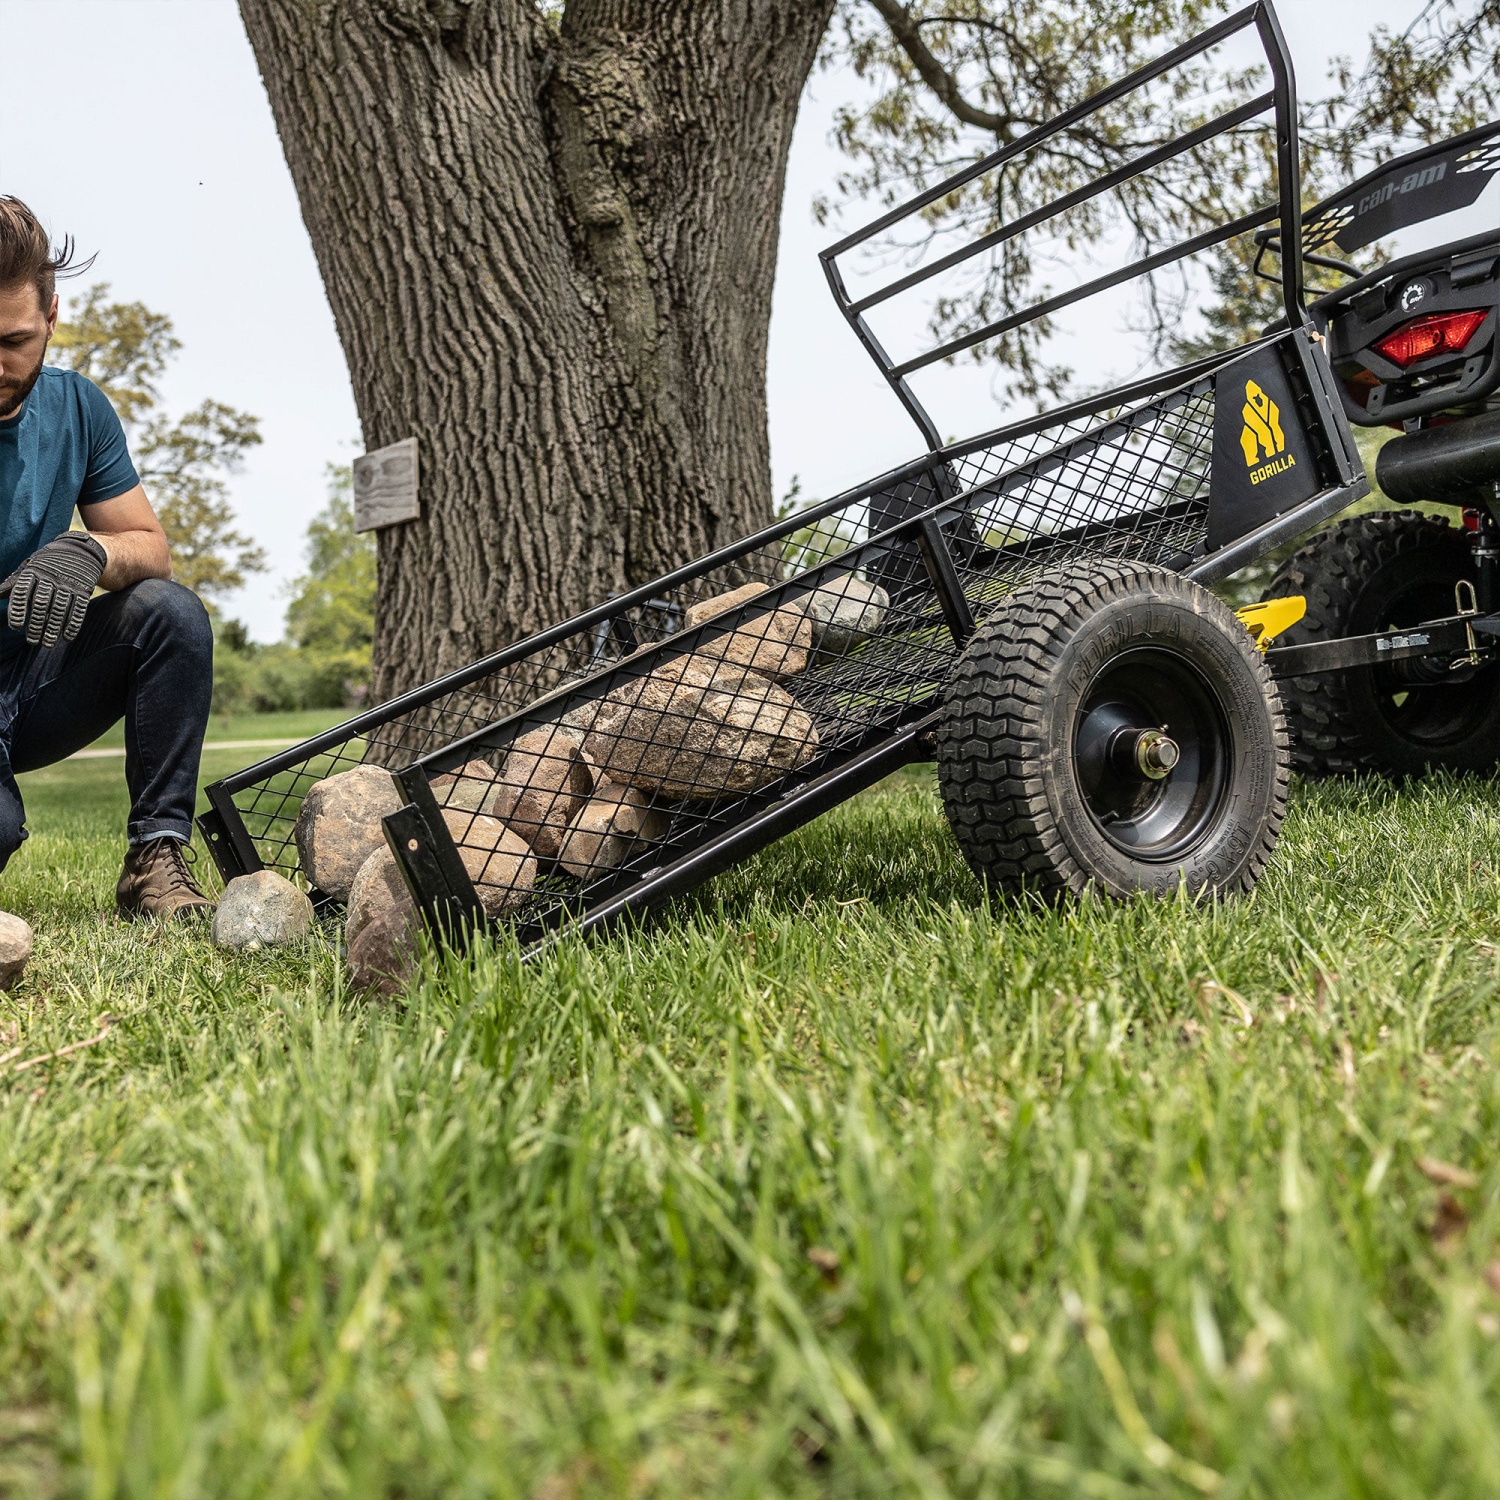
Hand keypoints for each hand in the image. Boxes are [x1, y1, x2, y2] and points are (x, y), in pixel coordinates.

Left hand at [0, 532, 108, 646]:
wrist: (80, 550)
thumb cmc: (48, 563)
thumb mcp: (29, 567)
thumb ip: (15, 582)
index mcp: (33, 572)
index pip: (21, 592)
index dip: (17, 610)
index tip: (15, 627)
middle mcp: (50, 577)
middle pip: (41, 604)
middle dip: (36, 625)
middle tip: (32, 641)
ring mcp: (68, 584)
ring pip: (59, 610)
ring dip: (53, 629)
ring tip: (48, 644)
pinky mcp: (84, 590)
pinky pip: (78, 609)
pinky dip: (73, 624)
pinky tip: (67, 637)